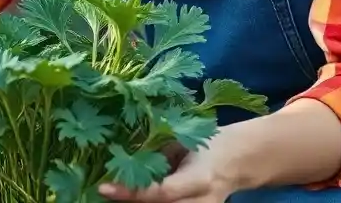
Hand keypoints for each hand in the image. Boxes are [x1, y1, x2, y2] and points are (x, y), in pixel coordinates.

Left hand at [98, 136, 241, 202]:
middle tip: (104, 192)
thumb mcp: (181, 142)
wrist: (236, 163)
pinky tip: (130, 197)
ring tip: (115, 193)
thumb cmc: (204, 144)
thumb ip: (156, 155)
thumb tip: (120, 161)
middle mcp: (202, 202)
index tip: (104, 188)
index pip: (161, 193)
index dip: (132, 193)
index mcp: (200, 177)